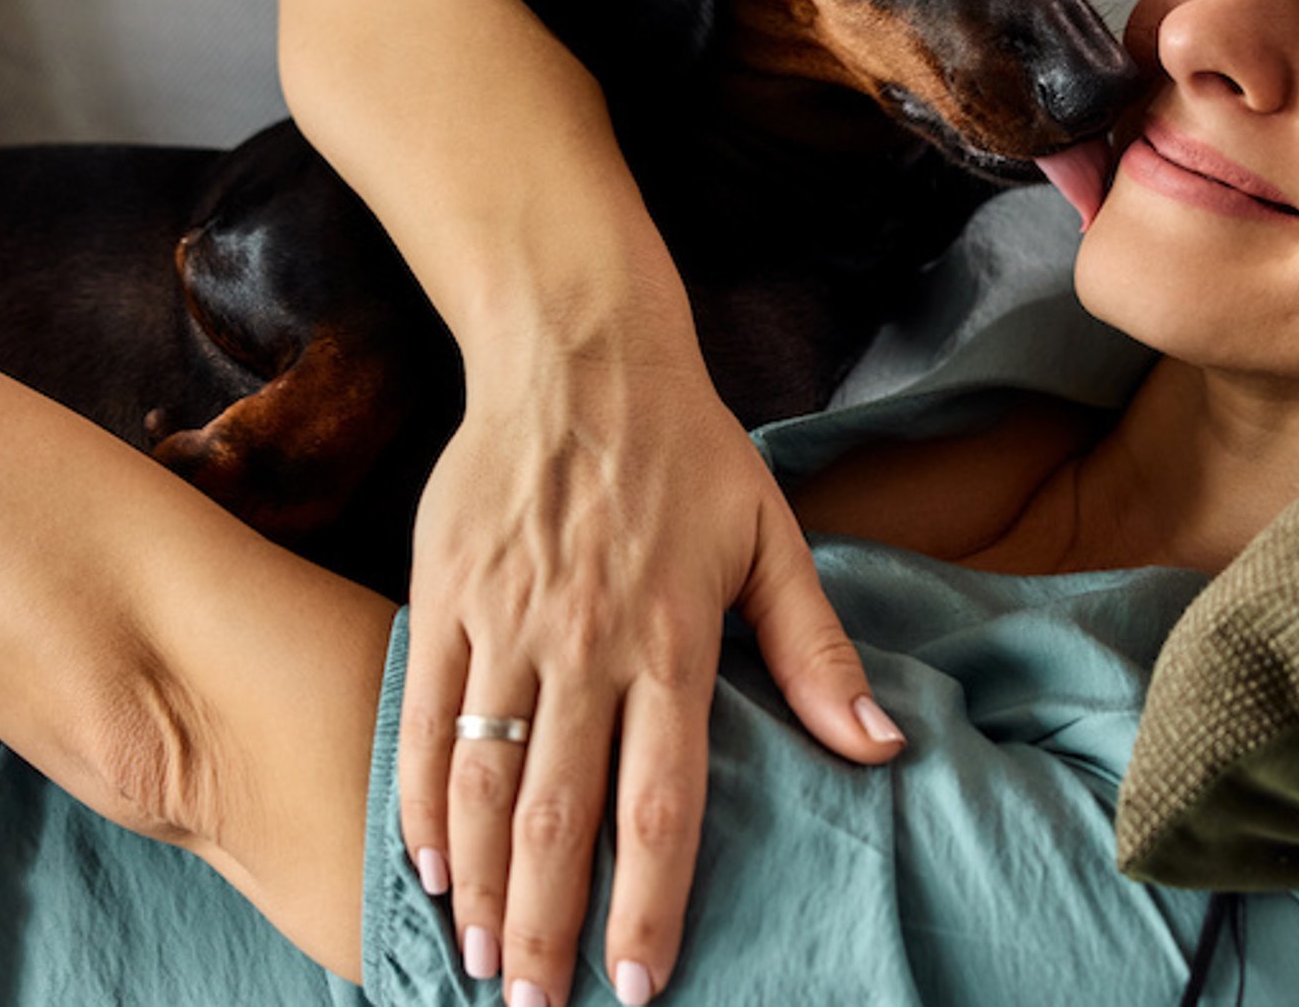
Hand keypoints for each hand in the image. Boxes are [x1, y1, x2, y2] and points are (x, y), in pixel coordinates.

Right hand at [396, 327, 904, 1006]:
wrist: (581, 355)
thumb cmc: (687, 448)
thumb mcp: (771, 535)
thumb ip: (817, 648)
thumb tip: (878, 746)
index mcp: (674, 636)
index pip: (660, 805)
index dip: (650, 908)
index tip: (637, 987)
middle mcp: (586, 640)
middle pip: (560, 816)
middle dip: (548, 929)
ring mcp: (507, 616)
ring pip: (484, 778)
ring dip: (480, 883)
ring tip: (481, 960)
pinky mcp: (446, 589)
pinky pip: (425, 712)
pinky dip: (420, 797)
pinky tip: (425, 860)